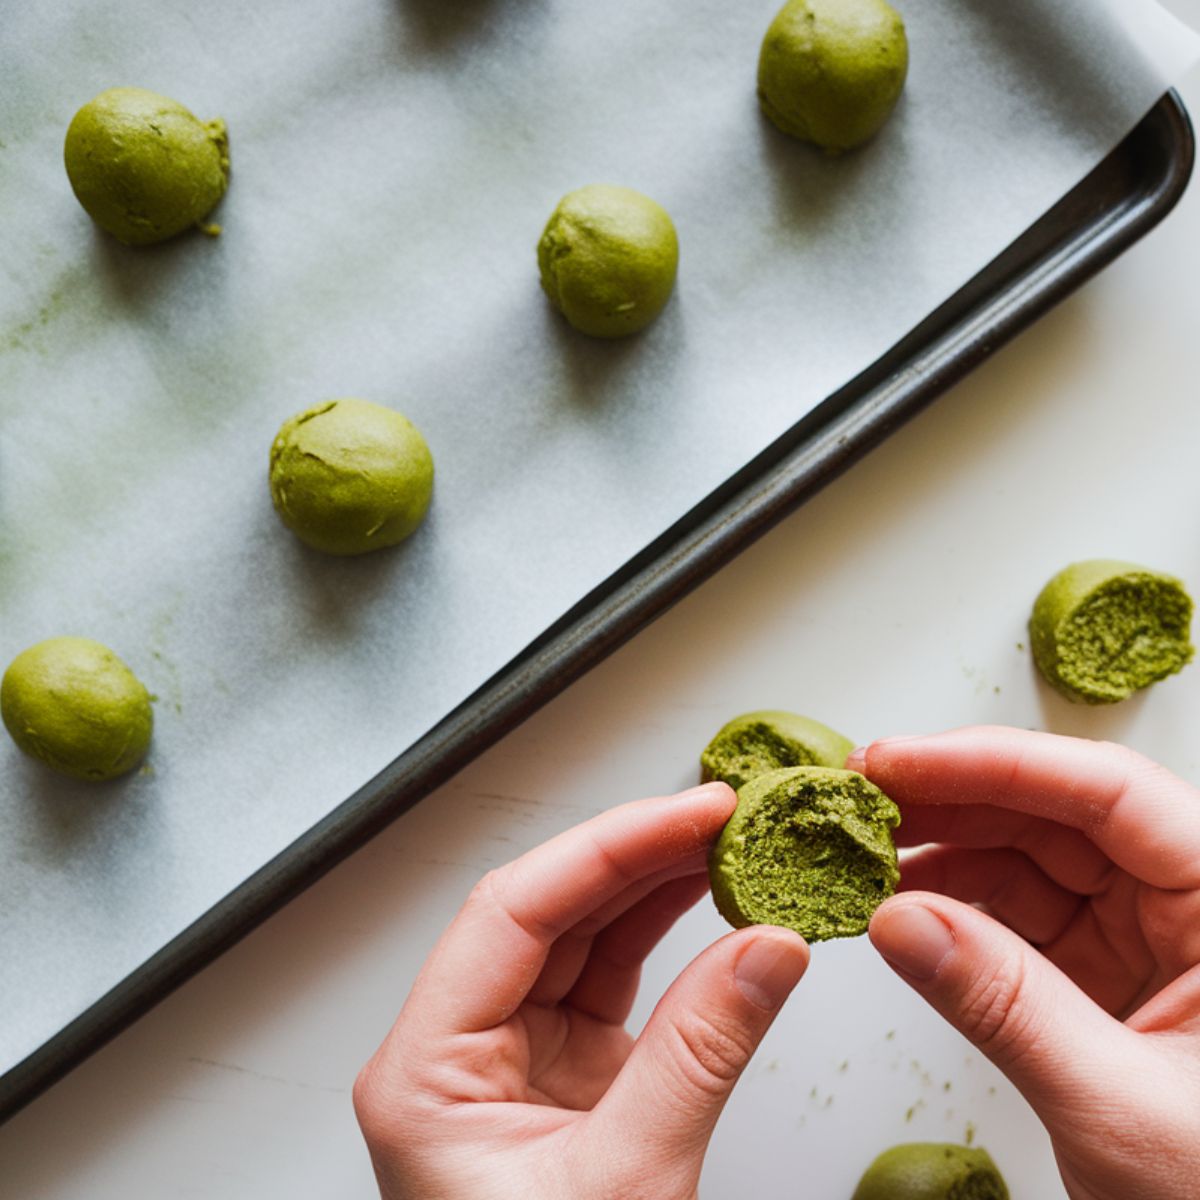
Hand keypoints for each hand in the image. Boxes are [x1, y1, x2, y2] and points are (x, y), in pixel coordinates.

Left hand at [354, 783, 809, 1199]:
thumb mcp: (626, 1186)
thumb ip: (700, 1054)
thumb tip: (769, 948)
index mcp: (425, 1069)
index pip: (512, 910)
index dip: (606, 846)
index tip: (687, 814)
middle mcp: (458, 1048)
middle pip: (546, 910)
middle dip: (637, 853)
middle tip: (721, 813)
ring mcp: (511, 1059)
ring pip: (580, 936)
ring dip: (654, 886)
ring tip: (727, 842)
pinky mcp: (562, 1076)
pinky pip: (611, 981)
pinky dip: (664, 940)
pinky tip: (711, 902)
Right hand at [849, 726, 1199, 1199]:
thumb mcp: (1120, 1109)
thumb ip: (1005, 1008)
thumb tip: (898, 920)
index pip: (1111, 795)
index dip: (997, 764)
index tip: (900, 764)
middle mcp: (1192, 907)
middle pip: (1063, 813)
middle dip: (956, 796)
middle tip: (862, 794)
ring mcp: (1151, 938)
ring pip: (1035, 856)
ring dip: (945, 848)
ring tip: (865, 849)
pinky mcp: (1113, 973)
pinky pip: (1025, 913)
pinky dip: (958, 905)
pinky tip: (902, 904)